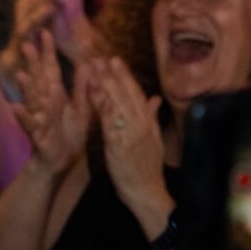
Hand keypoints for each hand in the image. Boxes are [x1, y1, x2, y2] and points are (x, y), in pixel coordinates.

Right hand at [9, 31, 89, 176]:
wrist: (61, 163)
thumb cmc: (69, 135)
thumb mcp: (81, 111)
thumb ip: (83, 89)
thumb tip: (87, 65)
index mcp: (56, 97)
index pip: (52, 70)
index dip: (48, 53)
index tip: (45, 33)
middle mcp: (44, 105)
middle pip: (39, 81)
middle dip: (33, 64)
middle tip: (26, 44)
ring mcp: (40, 119)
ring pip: (33, 101)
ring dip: (27, 88)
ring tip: (21, 74)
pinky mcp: (39, 136)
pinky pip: (30, 125)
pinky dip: (23, 116)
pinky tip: (16, 107)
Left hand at [89, 58, 170, 230]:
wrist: (146, 193)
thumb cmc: (146, 168)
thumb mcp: (154, 140)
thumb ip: (152, 117)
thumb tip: (155, 99)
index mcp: (147, 123)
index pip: (136, 94)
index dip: (125, 76)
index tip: (115, 59)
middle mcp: (141, 126)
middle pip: (127, 96)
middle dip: (114, 75)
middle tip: (103, 56)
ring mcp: (131, 135)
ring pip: (118, 105)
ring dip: (106, 85)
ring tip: (95, 68)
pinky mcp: (119, 146)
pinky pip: (110, 123)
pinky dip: (104, 107)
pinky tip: (96, 95)